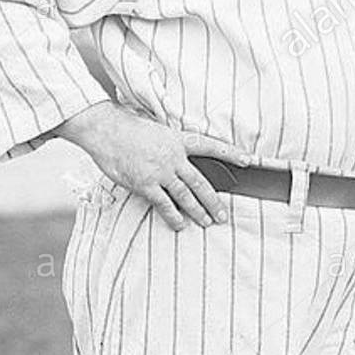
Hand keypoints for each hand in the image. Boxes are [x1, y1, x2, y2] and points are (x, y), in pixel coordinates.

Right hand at [56, 101, 253, 230]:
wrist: (106, 130)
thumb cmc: (128, 129)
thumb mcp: (156, 131)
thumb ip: (170, 146)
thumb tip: (179, 160)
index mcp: (178, 139)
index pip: (211, 146)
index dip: (230, 153)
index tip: (248, 160)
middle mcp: (173, 156)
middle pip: (201, 181)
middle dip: (214, 200)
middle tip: (224, 214)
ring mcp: (160, 171)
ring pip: (186, 195)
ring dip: (198, 210)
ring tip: (208, 222)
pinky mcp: (145, 183)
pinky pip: (164, 203)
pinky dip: (173, 215)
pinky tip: (181, 224)